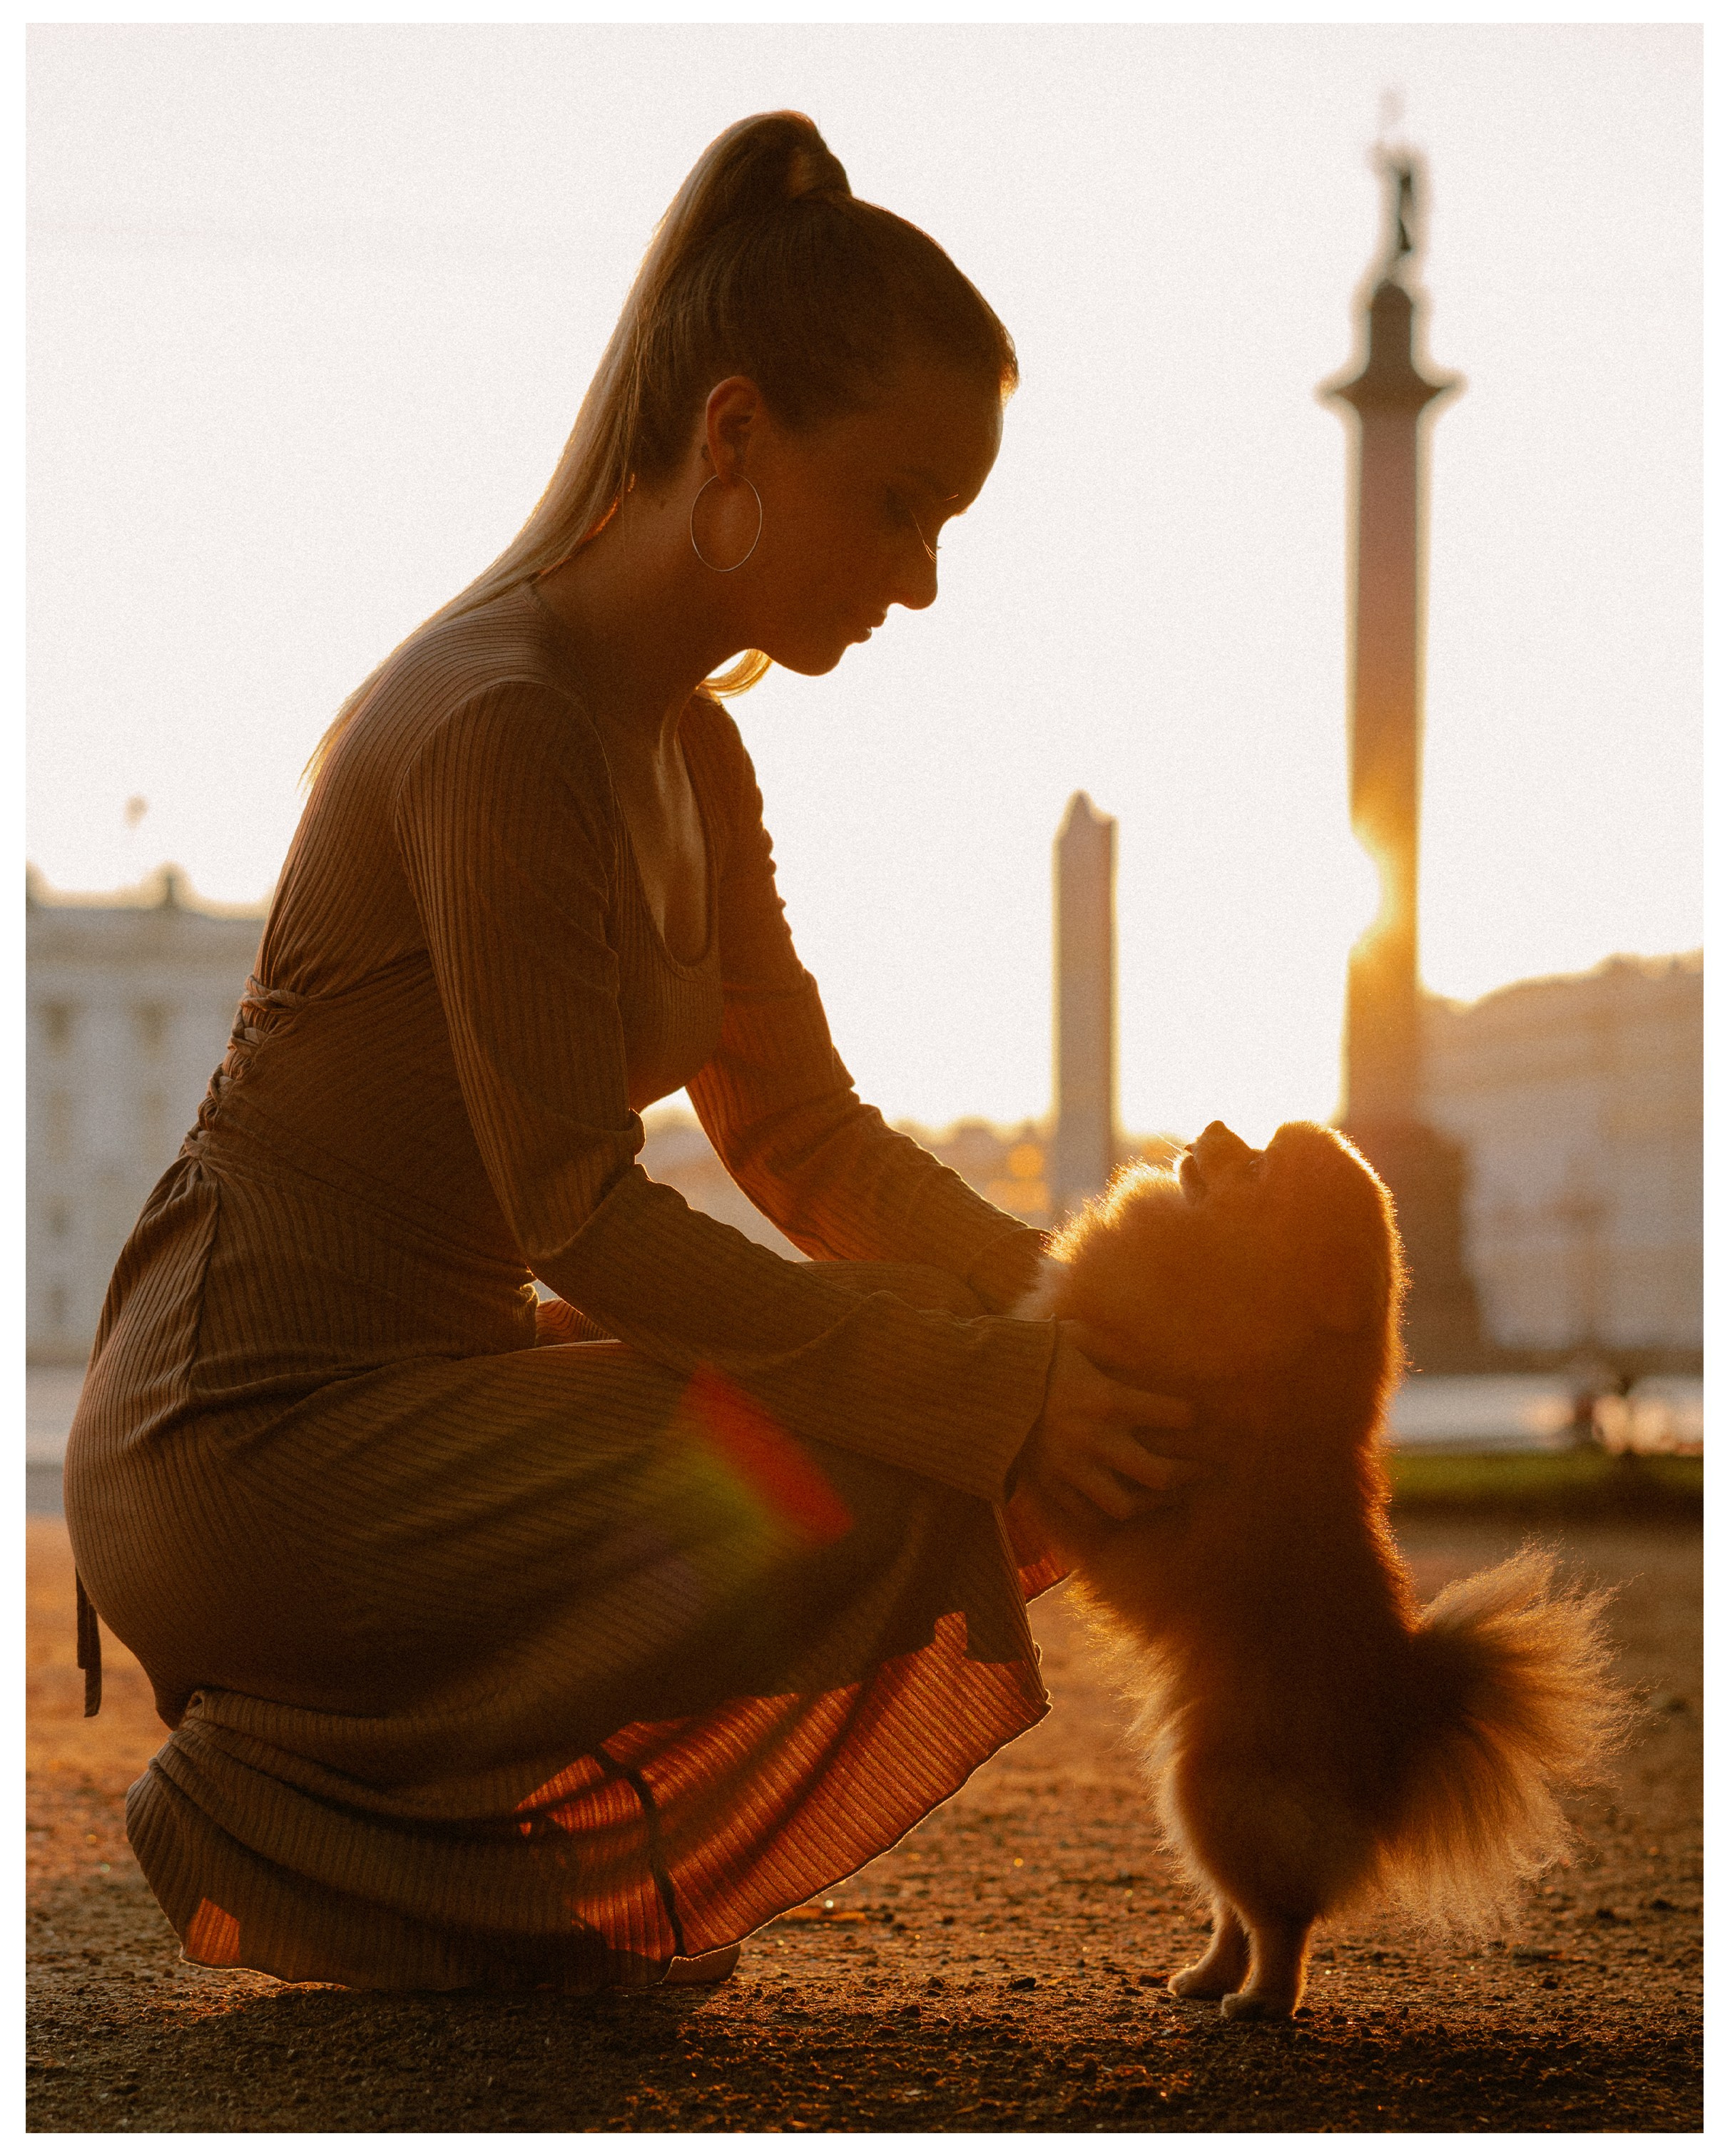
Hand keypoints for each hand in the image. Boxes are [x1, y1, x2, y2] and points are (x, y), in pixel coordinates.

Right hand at [1020, 1321, 1198, 1523]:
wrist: (974, 1385)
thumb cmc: (1027, 1354)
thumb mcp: (1072, 1335)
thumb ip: (1115, 1346)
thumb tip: (1151, 1359)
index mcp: (1105, 1399)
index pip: (1171, 1415)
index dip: (1191, 1416)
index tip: (1196, 1416)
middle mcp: (1094, 1440)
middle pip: (1159, 1474)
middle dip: (1191, 1475)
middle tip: (1206, 1471)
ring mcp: (1070, 1469)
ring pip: (1126, 1506)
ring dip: (1155, 1504)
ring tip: (1171, 1496)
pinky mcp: (1049, 1486)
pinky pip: (1087, 1515)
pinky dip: (1108, 1514)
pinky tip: (1124, 1502)